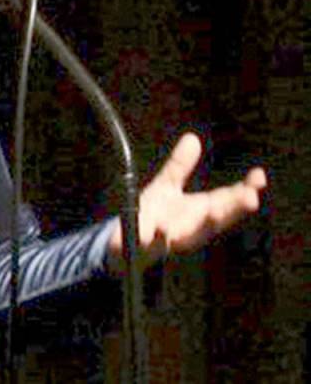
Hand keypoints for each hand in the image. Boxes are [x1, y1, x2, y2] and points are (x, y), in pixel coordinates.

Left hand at [108, 131, 266, 267]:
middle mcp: (191, 228)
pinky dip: (159, 238)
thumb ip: (179, 166)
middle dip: (234, 209)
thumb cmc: (153, 216)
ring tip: (213, 213)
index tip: (259, 177)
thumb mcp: (167, 187)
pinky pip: (154, 244)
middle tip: (251, 198)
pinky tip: (162, 230)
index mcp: (199, 213)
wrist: (125, 240)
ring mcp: (171, 240)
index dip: (245, 191)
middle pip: (217, 219)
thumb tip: (192, 138)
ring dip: (204, 226)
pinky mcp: (146, 247)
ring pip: (192, 236)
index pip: (228, 201)